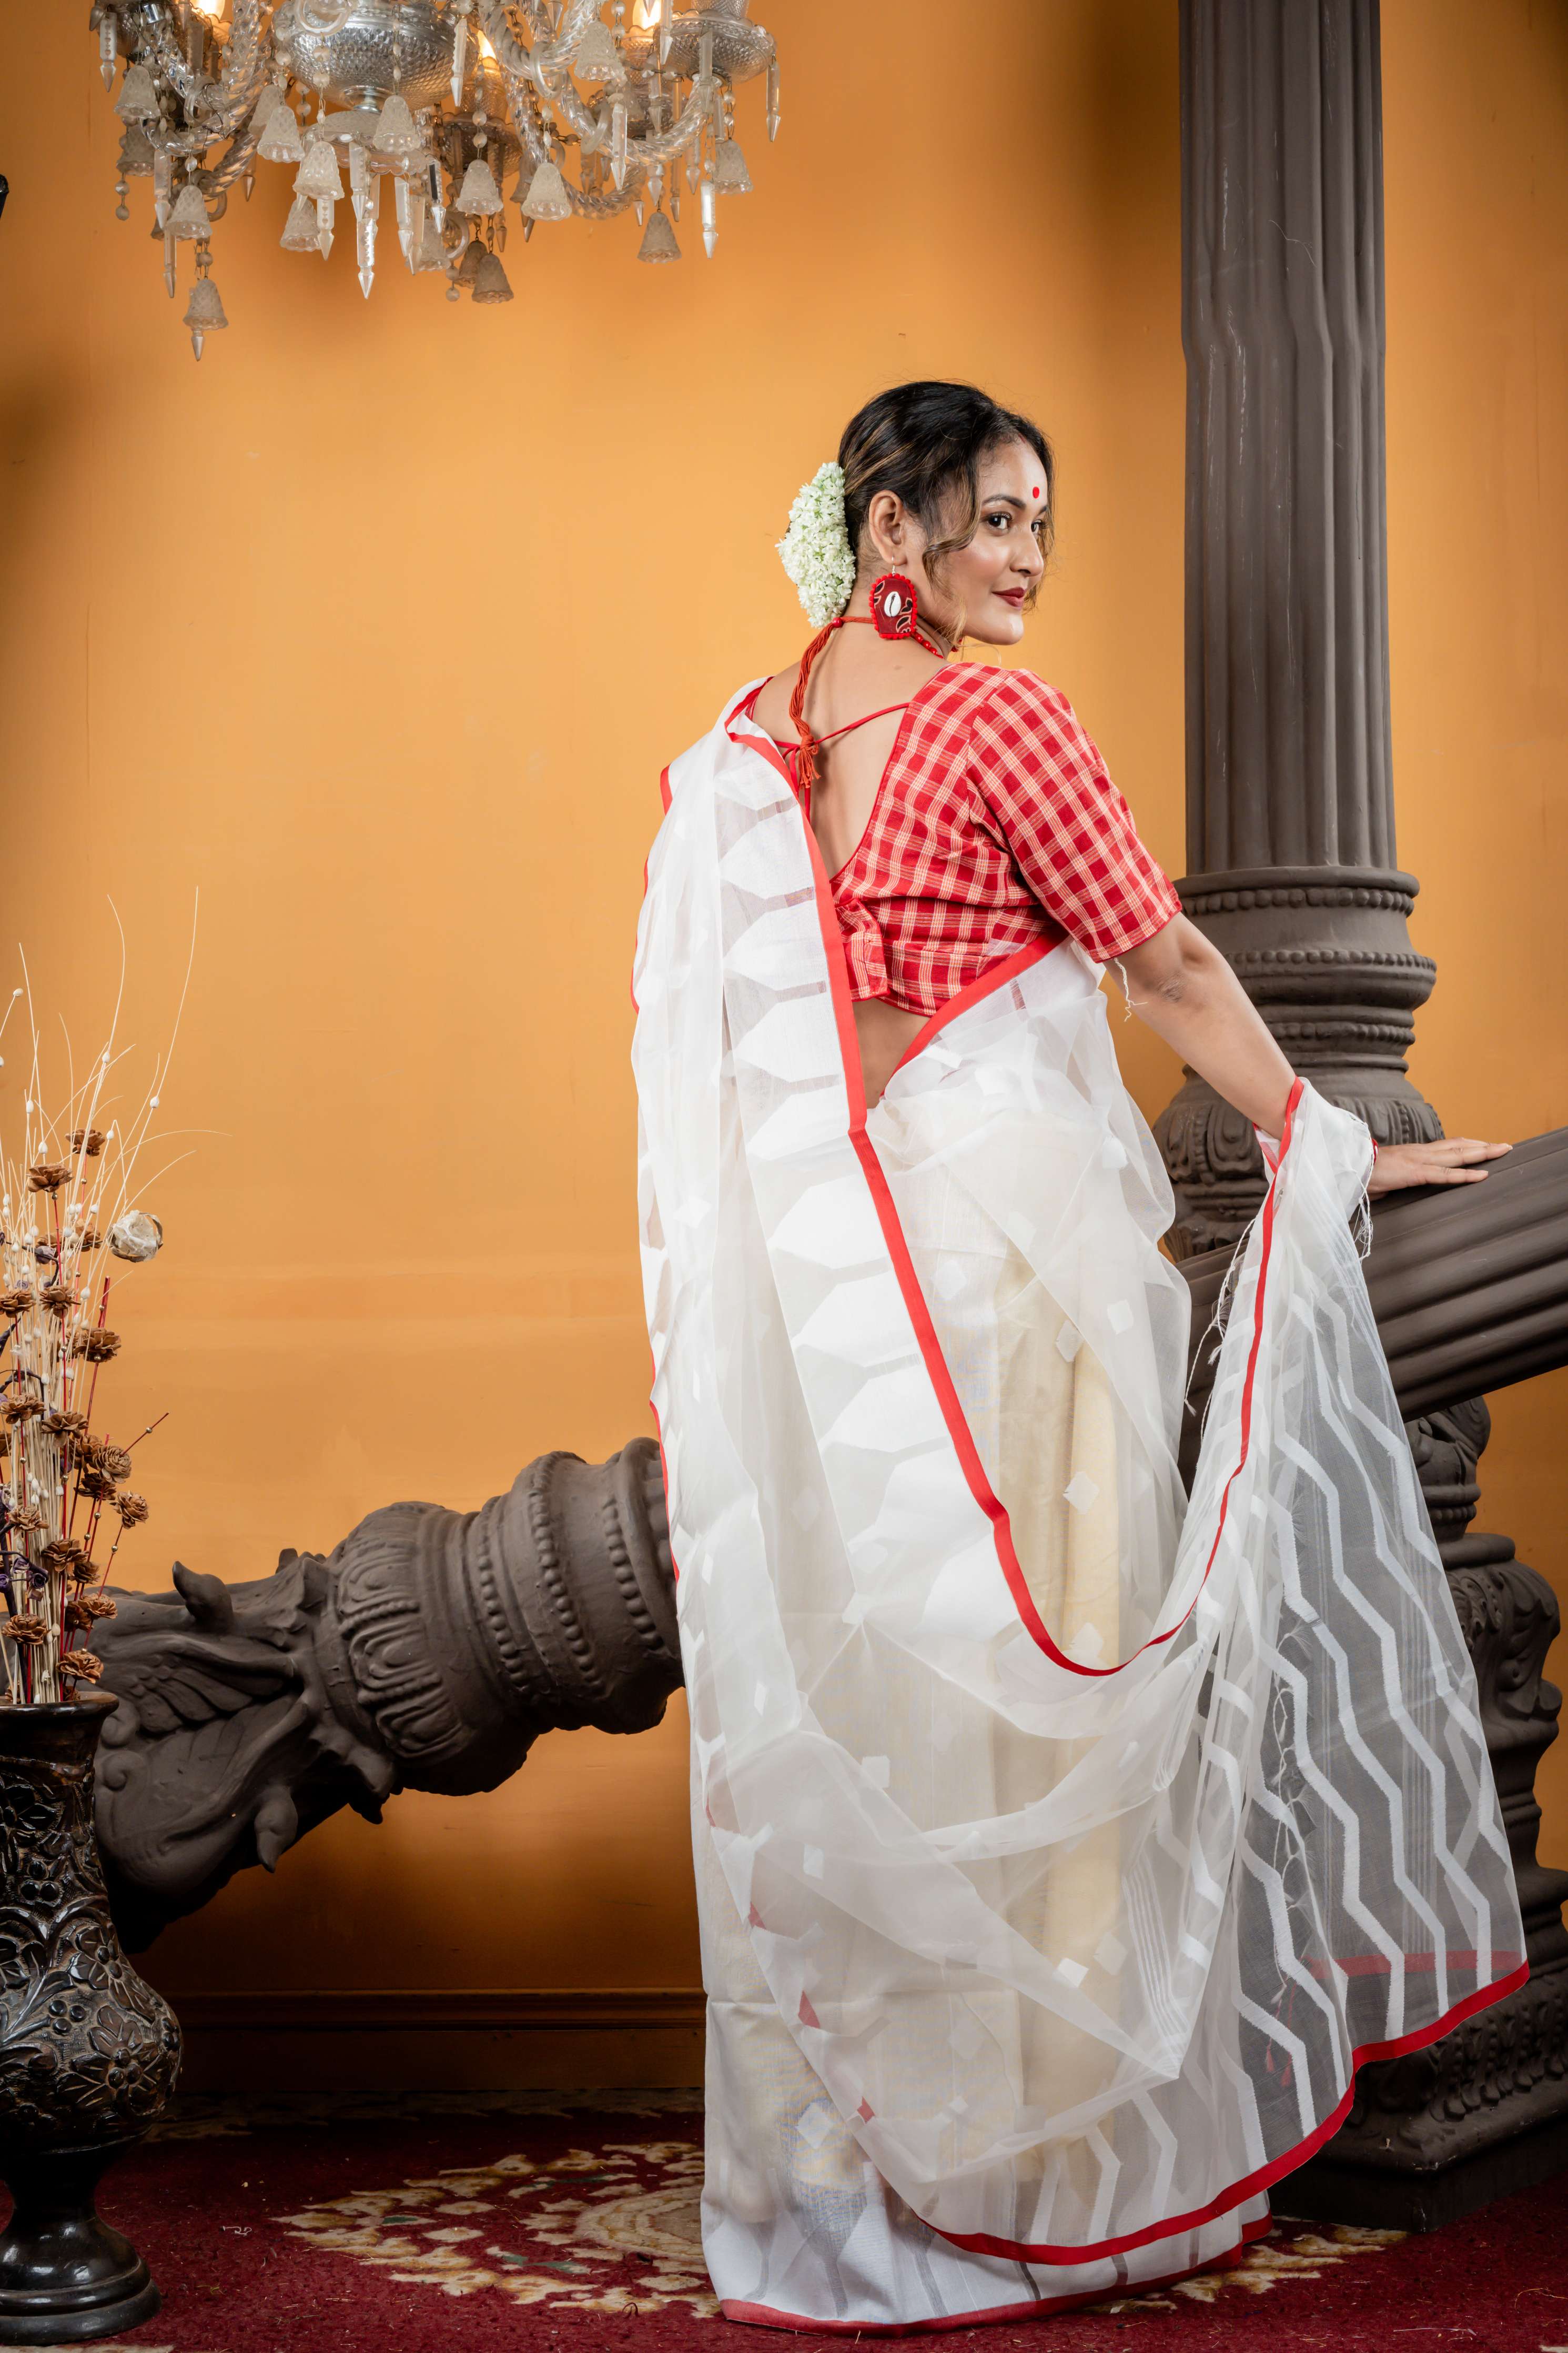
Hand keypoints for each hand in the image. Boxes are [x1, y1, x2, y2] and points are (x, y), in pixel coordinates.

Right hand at [1368, 1137, 1511, 1196]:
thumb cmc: (1363, 1174)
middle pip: (1458, 1146)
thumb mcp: (1387, 1177)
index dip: (1468, 1144)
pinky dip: (1465, 1174)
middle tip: (1505, 1145)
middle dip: (1483, 1146)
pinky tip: (1482, 1175)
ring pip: (1457, 1155)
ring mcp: (1419, 1161)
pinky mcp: (1415, 1173)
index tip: (1485, 1145)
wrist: (1346, 1168)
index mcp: (1415, 1153)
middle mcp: (1421, 1152)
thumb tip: (1396, 1186)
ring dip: (1482, 1153)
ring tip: (1502, 1152)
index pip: (1447, 1145)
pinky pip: (1445, 1174)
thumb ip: (1398, 1179)